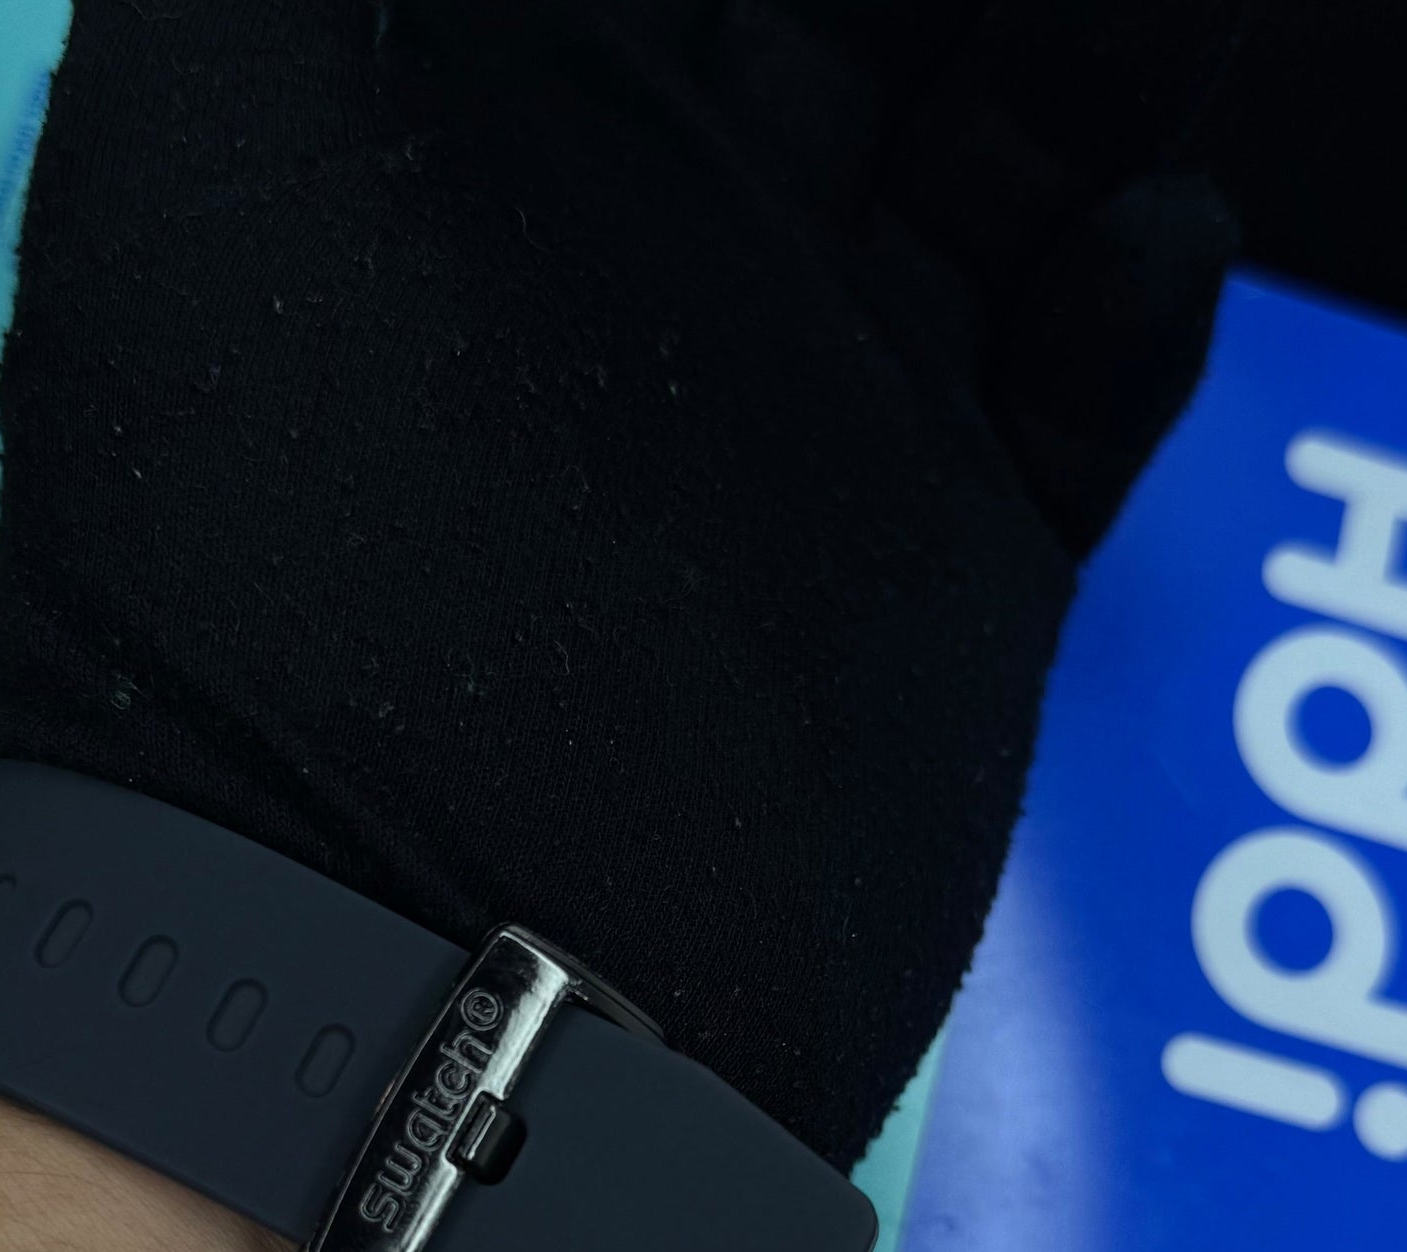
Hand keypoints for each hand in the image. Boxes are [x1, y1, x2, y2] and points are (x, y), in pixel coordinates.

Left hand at [0, 0, 1237, 1169]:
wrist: (468, 996)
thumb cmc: (289, 562)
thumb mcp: (243, 110)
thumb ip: (370, 5)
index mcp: (497, 111)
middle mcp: (664, 243)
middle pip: (855, 23)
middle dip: (935, 5)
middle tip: (1010, 2)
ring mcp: (816, 412)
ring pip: (1002, 153)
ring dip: (1088, 65)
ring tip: (1154, 28)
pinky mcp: (946, 572)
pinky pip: (1084, 394)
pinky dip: (1136, 304)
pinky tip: (1163, 231)